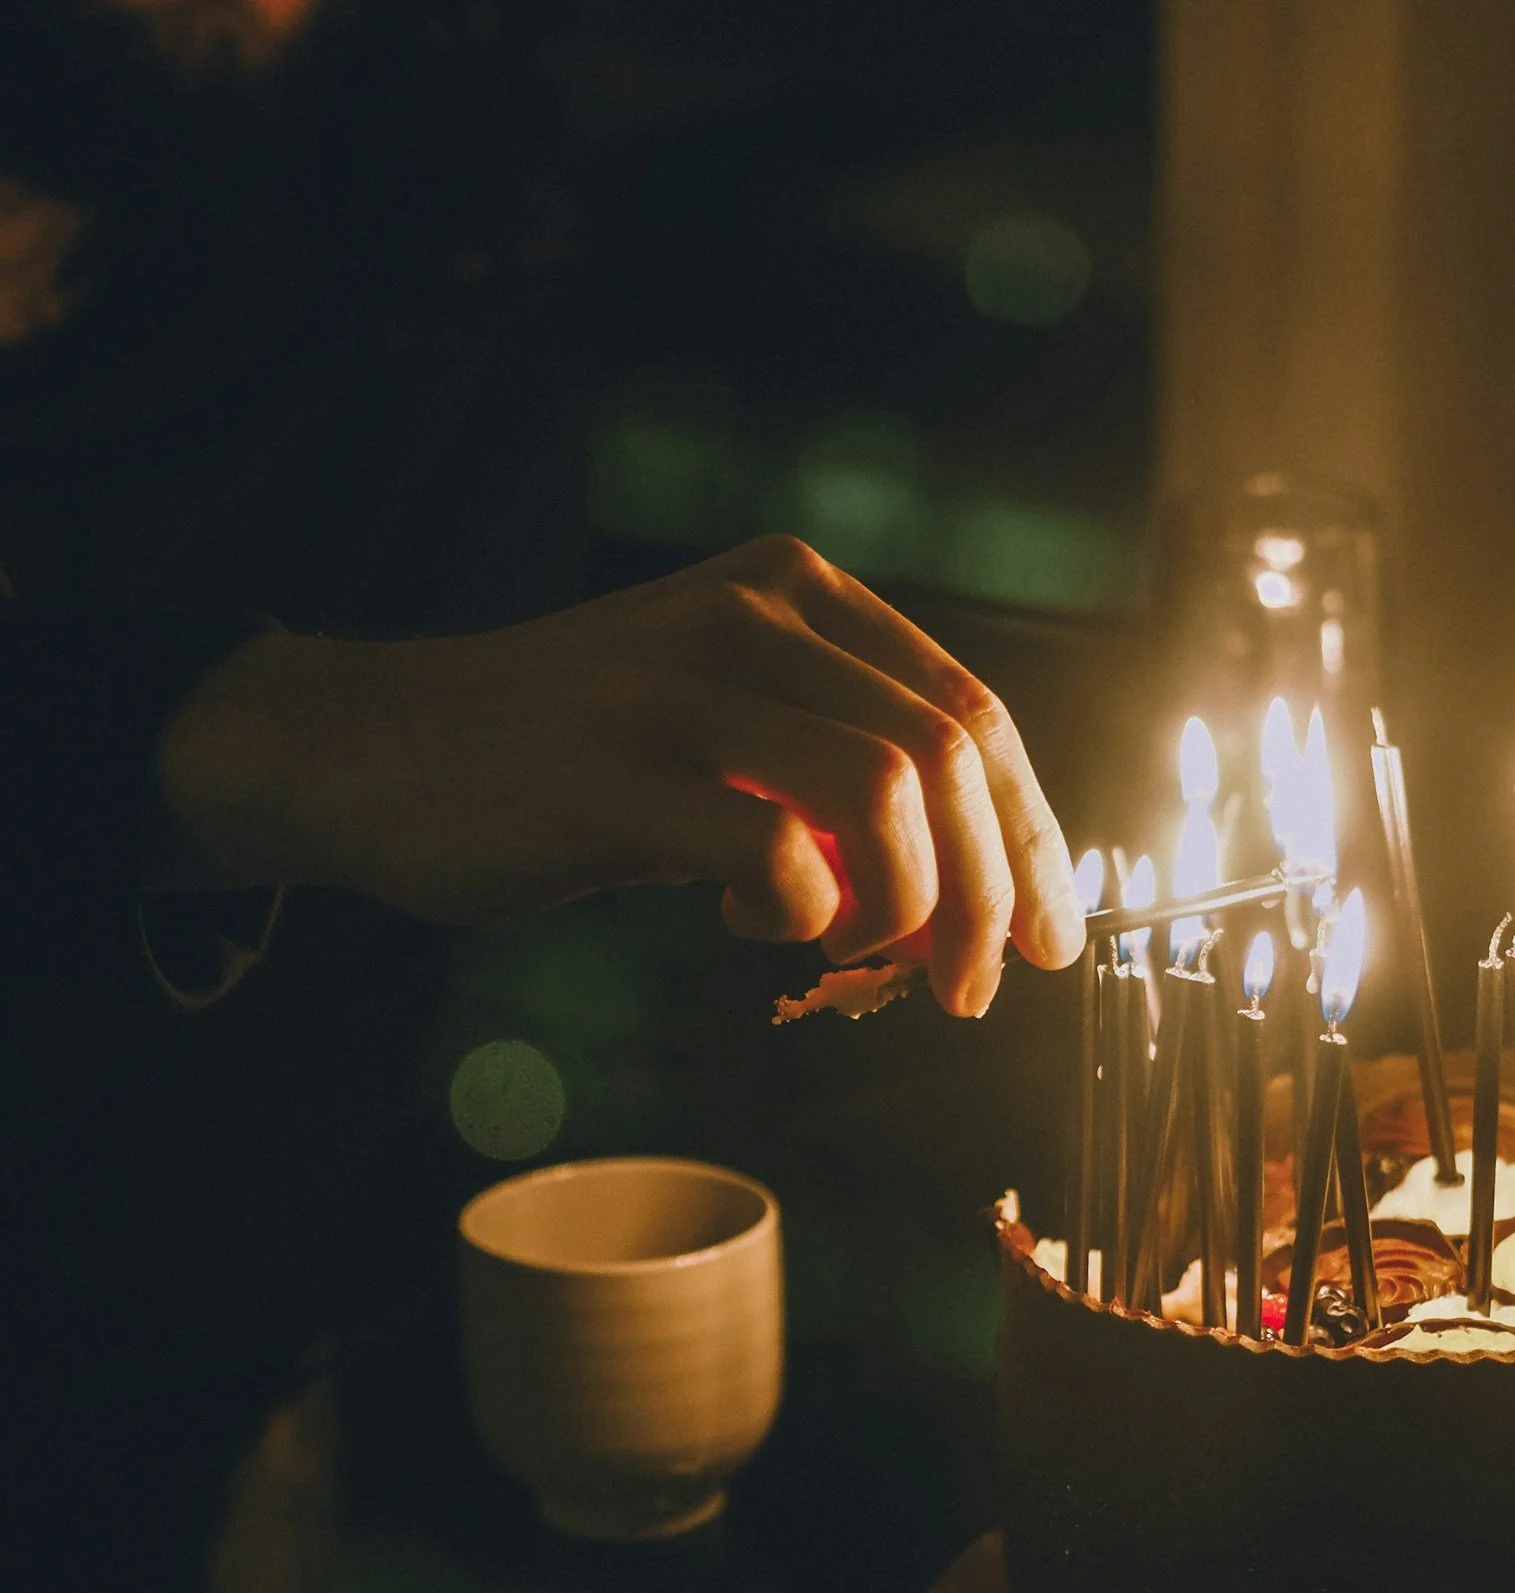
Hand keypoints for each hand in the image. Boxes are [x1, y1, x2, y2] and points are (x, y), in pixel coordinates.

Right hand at [157, 536, 1084, 1014]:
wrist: (373, 749)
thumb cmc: (571, 760)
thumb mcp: (726, 725)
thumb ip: (840, 775)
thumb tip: (977, 900)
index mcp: (798, 592)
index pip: (972, 712)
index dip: (1032, 836)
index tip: (1053, 937)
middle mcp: (756, 613)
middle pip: (952, 755)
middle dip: (993, 894)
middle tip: (972, 991)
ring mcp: (686, 683)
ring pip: (892, 791)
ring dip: (913, 908)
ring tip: (865, 962)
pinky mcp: (622, 768)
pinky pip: (779, 852)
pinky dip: (798, 913)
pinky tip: (749, 926)